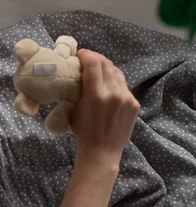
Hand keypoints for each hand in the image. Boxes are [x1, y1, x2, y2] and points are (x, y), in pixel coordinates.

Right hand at [71, 50, 139, 165]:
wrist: (101, 152)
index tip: (80, 54)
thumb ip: (75, 92)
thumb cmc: (82, 133)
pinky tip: (108, 86)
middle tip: (88, 59)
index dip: (87, 55)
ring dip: (106, 68)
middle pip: (107, 65)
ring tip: (98, 69)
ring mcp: (127, 98)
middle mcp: (114, 93)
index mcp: (96, 95)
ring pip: (117, 73)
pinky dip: (114, 82)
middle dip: (96, 58)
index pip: (94, 64)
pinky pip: (123, 86)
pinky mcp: (134, 104)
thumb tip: (73, 77)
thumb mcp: (73, 111)